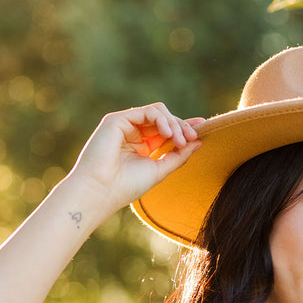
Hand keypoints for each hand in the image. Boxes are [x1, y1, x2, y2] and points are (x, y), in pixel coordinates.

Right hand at [65, 103, 204, 216]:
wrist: (100, 191)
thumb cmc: (126, 186)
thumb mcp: (159, 170)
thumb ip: (178, 156)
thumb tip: (198, 142)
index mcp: (142, 146)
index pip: (166, 131)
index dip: (184, 128)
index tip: (202, 130)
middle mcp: (133, 133)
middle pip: (164, 119)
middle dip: (182, 126)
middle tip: (193, 138)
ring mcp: (125, 124)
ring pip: (157, 112)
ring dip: (174, 124)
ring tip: (181, 140)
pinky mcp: (117, 119)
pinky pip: (147, 111)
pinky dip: (162, 120)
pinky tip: (168, 134)